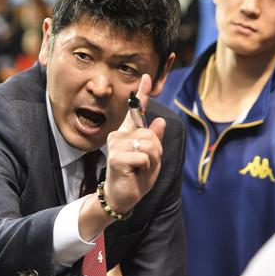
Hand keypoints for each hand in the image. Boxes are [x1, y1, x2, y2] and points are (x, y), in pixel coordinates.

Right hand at [104, 73, 164, 213]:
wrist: (122, 198)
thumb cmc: (136, 178)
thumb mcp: (152, 158)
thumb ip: (155, 140)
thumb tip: (159, 121)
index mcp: (127, 133)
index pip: (135, 111)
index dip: (142, 93)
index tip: (146, 77)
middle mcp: (119, 135)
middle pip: (151, 134)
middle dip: (156, 152)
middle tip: (145, 165)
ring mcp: (115, 144)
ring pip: (149, 144)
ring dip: (151, 161)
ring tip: (139, 170)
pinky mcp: (116, 156)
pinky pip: (143, 156)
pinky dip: (145, 167)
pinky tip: (134, 173)